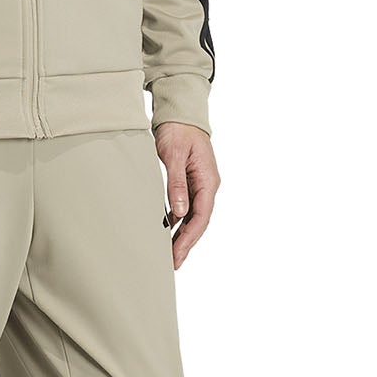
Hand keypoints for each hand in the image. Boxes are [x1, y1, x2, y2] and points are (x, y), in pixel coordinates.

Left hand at [153, 122, 219, 268]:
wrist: (181, 113)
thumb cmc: (178, 130)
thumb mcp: (174, 157)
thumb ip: (177, 184)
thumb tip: (180, 213)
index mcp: (208, 180)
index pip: (201, 217)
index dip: (189, 239)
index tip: (177, 255)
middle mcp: (208, 185)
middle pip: (199, 221)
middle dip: (186, 243)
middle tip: (172, 263)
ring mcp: (201, 184)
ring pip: (193, 216)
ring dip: (182, 235)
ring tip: (169, 253)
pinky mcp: (191, 182)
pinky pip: (187, 206)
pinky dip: (178, 221)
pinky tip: (167, 230)